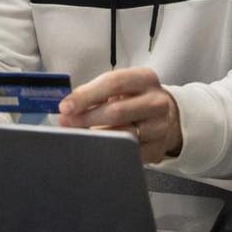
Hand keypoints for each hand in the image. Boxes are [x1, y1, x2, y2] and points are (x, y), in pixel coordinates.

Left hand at [57, 67, 181, 163]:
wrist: (165, 117)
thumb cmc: (133, 99)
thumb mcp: (120, 87)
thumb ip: (95, 92)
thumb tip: (68, 106)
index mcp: (145, 78)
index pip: (113, 83)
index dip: (86, 95)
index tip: (66, 106)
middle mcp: (156, 101)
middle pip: (117, 111)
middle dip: (86, 118)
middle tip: (67, 123)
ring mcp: (159, 127)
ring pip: (122, 135)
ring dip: (96, 137)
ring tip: (80, 135)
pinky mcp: (157, 148)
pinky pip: (128, 153)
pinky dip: (110, 150)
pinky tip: (98, 147)